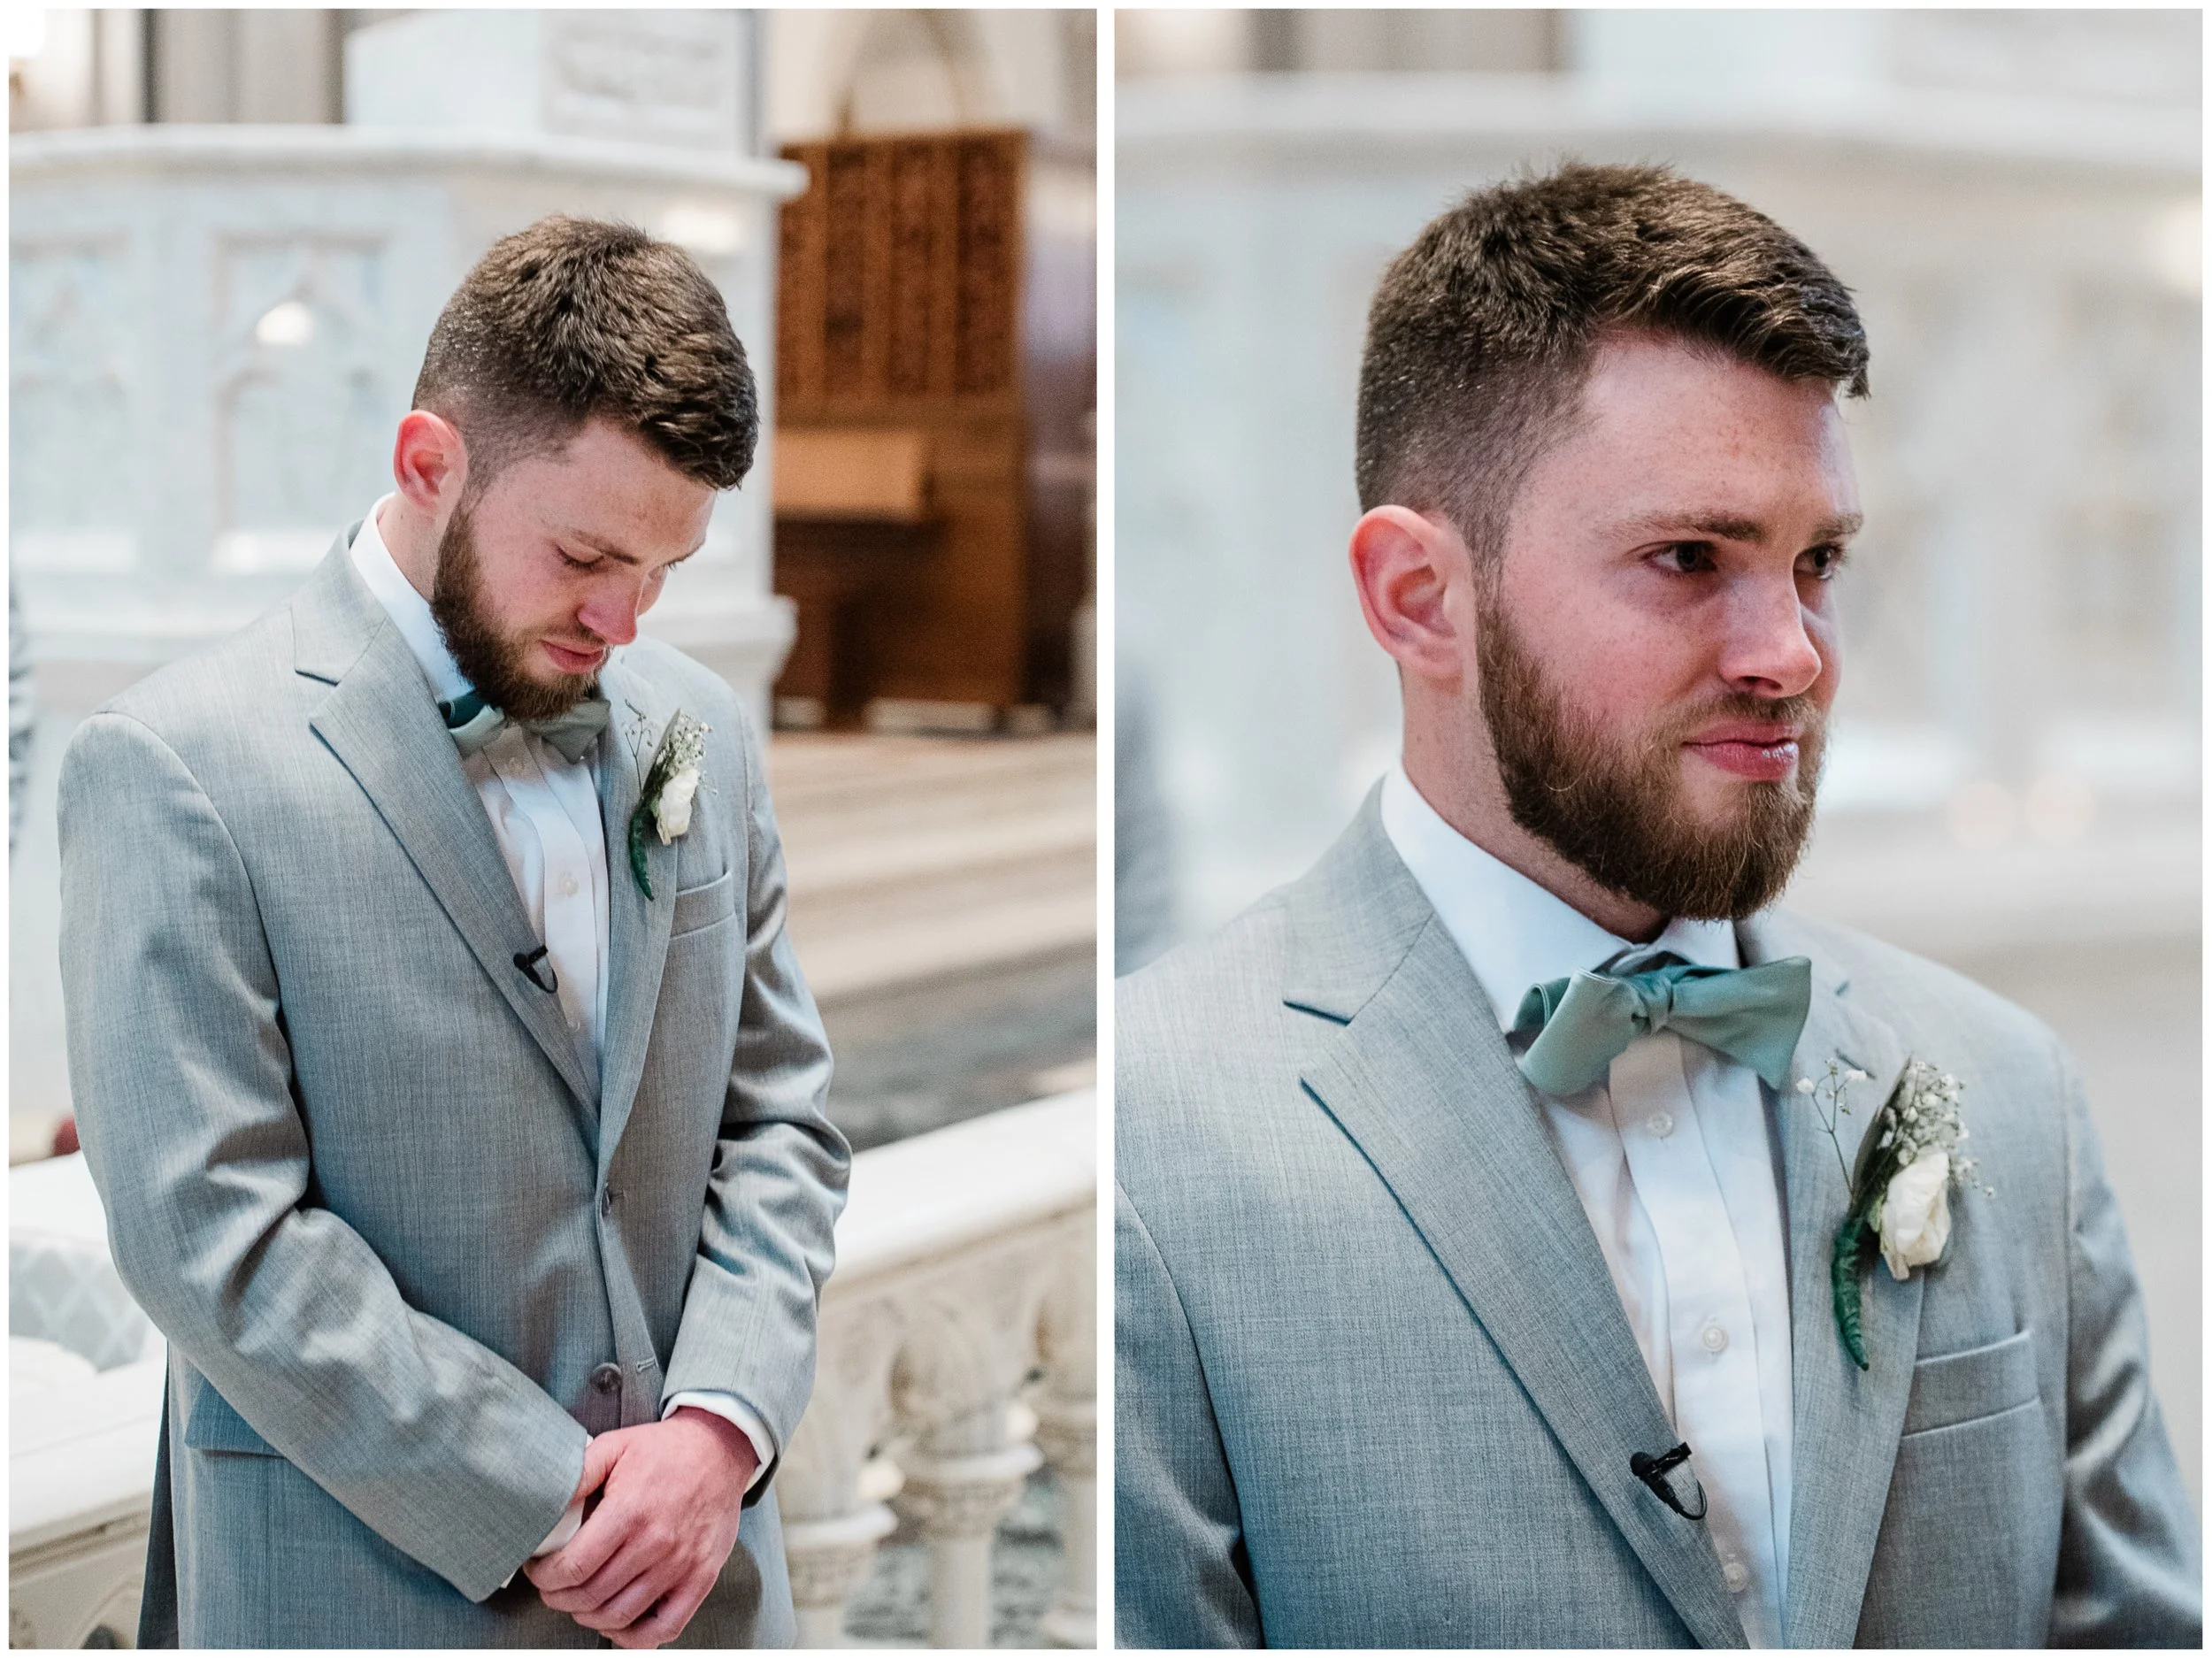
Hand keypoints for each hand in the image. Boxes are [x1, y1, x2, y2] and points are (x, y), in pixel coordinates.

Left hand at [526, 1407, 759, 1647]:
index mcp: (630, 1511)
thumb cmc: (664, 1450)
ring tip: (579, 1600)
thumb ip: (578, 1474)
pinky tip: (617, 1623)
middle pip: (591, 1596)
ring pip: (620, 1616)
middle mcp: (657, 1543)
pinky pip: (663, 1628)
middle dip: (559, 1598)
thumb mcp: (614, 1446)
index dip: (545, 1577)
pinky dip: (634, 1638)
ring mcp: (681, 1565)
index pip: (574, 1567)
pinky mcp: (701, 1578)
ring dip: (588, 1616)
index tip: (538, 1570)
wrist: (720, 1449)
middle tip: (553, 1585)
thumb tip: (543, 1506)